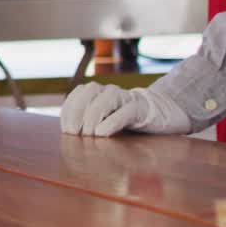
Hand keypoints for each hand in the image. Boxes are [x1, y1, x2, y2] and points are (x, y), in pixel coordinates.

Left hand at [60, 83, 190, 136]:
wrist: (159, 115)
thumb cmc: (124, 121)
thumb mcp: (103, 120)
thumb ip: (86, 122)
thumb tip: (69, 134)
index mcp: (97, 91)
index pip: (77, 95)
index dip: (68, 111)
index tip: (66, 129)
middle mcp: (109, 90)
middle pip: (87, 94)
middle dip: (76, 113)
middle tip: (74, 134)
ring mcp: (125, 97)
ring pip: (103, 101)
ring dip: (92, 119)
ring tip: (88, 136)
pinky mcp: (140, 109)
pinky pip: (123, 112)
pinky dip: (110, 122)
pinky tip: (102, 134)